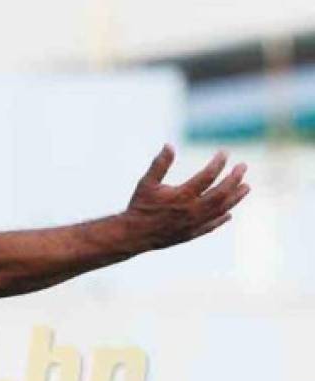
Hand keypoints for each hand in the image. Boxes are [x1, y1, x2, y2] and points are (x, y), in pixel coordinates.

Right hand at [123, 144, 249, 250]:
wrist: (133, 235)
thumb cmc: (139, 206)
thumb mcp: (146, 182)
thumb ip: (159, 164)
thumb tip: (169, 145)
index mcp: (182, 196)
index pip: (207, 176)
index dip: (218, 163)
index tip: (225, 153)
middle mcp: (192, 210)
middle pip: (221, 193)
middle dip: (234, 178)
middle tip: (243, 167)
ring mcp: (194, 223)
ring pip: (221, 209)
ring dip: (236, 197)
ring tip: (246, 187)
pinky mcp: (191, 234)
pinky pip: (212, 226)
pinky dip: (222, 218)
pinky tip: (229, 213)